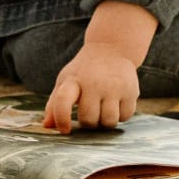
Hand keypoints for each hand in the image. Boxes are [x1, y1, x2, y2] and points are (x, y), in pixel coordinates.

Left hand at [43, 3, 159, 130]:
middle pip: (89, 119)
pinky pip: (125, 117)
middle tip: (90, 111)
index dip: (61, 119)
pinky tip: (116, 103)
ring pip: (108, 122)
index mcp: (73, 80)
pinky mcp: (131, 90)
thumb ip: (55, 103)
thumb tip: (46, 126)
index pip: (62, 101)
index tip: (65, 129)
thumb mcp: (66, 80)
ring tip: (103, 109)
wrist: (111, 49)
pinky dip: (120, 116)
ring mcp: (114, 87)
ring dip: (105, 122)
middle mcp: (94, 83)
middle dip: (88, 121)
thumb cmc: (83, 71)